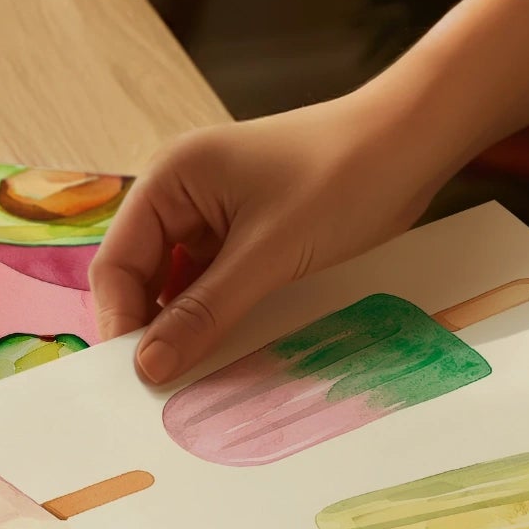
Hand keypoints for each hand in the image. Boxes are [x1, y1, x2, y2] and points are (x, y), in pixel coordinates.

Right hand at [89, 86, 451, 384]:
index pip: (116, 264)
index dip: (120, 322)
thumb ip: (203, 312)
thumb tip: (148, 367)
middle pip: (139, 277)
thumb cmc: (342, 178)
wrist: (412, 142)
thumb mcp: (267, 254)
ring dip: (183, 327)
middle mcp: (180, 193)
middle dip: (149, 328)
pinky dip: (213, 316)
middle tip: (164, 386)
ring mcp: (211, 213)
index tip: (137, 378)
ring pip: (175, 287)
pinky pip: (210, 285)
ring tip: (195, 373)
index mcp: (169, 179)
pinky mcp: (242, 233)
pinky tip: (225, 348)